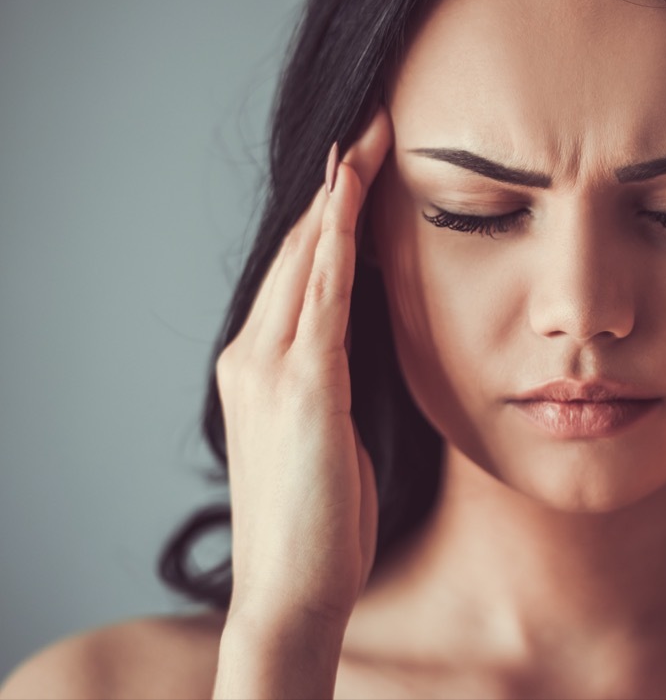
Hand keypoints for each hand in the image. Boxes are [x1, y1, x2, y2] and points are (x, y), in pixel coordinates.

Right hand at [215, 107, 392, 627]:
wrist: (293, 586)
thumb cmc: (320, 516)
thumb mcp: (326, 432)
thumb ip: (332, 378)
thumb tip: (359, 339)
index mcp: (258, 364)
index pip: (298, 268)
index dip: (327, 209)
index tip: (360, 160)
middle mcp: (252, 352)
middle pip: (298, 246)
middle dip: (334, 181)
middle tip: (370, 122)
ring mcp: (270, 367)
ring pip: (306, 256)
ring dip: (338, 191)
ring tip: (368, 134)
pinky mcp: (301, 386)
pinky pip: (322, 295)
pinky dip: (336, 240)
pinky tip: (352, 196)